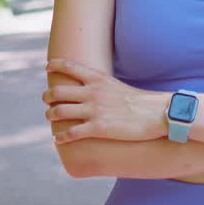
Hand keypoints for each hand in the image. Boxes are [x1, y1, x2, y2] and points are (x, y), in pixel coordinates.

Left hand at [43, 58, 168, 143]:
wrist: (156, 114)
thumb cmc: (139, 102)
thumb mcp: (116, 86)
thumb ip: (100, 86)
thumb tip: (89, 89)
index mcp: (98, 79)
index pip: (69, 66)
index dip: (54, 65)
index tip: (47, 67)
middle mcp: (92, 92)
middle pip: (58, 91)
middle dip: (47, 97)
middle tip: (47, 101)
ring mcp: (94, 110)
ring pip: (59, 111)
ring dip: (51, 115)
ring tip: (50, 118)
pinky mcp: (98, 128)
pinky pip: (71, 133)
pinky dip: (60, 136)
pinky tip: (58, 139)